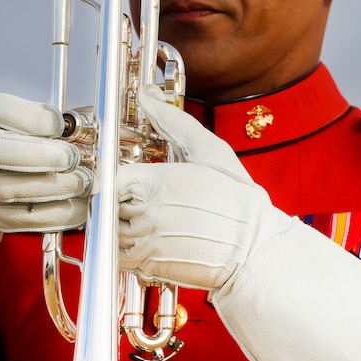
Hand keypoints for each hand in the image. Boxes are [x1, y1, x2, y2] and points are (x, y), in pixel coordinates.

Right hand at [0, 92, 92, 252]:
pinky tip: (77, 205)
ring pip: (8, 190)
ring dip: (54, 187)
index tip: (59, 124)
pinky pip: (21, 219)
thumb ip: (36, 126)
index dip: (28, 116)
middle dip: (39, 155)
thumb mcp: (2, 130)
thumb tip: (82, 128)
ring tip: (84, 182)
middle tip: (72, 158)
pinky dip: (54, 213)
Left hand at [116, 86, 292, 290]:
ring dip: (119, 223)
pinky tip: (147, 238)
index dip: (114, 178)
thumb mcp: (210, 151)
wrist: (255, 245)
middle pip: (105, 203)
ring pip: (108, 229)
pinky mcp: (150, 264)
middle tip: (137, 199)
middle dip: (117, 200)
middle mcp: (146, 212)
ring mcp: (146, 241)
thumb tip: (149, 96)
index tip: (126, 180)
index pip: (109, 177)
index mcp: (156, 181)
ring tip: (144, 219)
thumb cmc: (237, 199)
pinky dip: (124, 248)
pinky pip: (117, 256)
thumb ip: (173, 121)